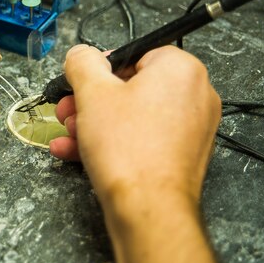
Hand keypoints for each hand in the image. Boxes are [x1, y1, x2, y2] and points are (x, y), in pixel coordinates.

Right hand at [49, 45, 231, 262]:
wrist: (148, 209)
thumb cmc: (127, 150)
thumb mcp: (92, 92)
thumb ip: (82, 62)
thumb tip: (81, 54)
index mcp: (180, 69)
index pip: (134, 53)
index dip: (100, 70)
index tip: (79, 85)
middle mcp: (195, 95)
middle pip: (131, 87)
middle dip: (90, 102)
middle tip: (68, 111)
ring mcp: (193, 129)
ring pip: (133, 116)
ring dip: (94, 124)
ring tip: (69, 136)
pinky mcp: (183, 156)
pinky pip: (142, 139)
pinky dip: (112, 142)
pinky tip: (76, 151)